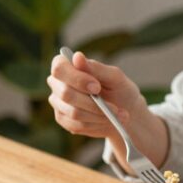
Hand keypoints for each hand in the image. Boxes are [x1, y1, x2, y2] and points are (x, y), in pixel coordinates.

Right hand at [48, 50, 169, 169]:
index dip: (76, 78)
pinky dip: (97, 124)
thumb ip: (96, 68)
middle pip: (65, 93)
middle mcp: (57, 83)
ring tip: (118, 115)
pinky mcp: (63, 119)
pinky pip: (77, 125)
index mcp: (67, 66)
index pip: (59, 68)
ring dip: (99, 115)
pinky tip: (109, 121)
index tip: (97, 87)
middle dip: (93, 103)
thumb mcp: (114, 77)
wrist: (124, 111)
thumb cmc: (119, 89)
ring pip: (74, 112)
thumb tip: (77, 57)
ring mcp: (58, 103)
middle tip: (114, 108)